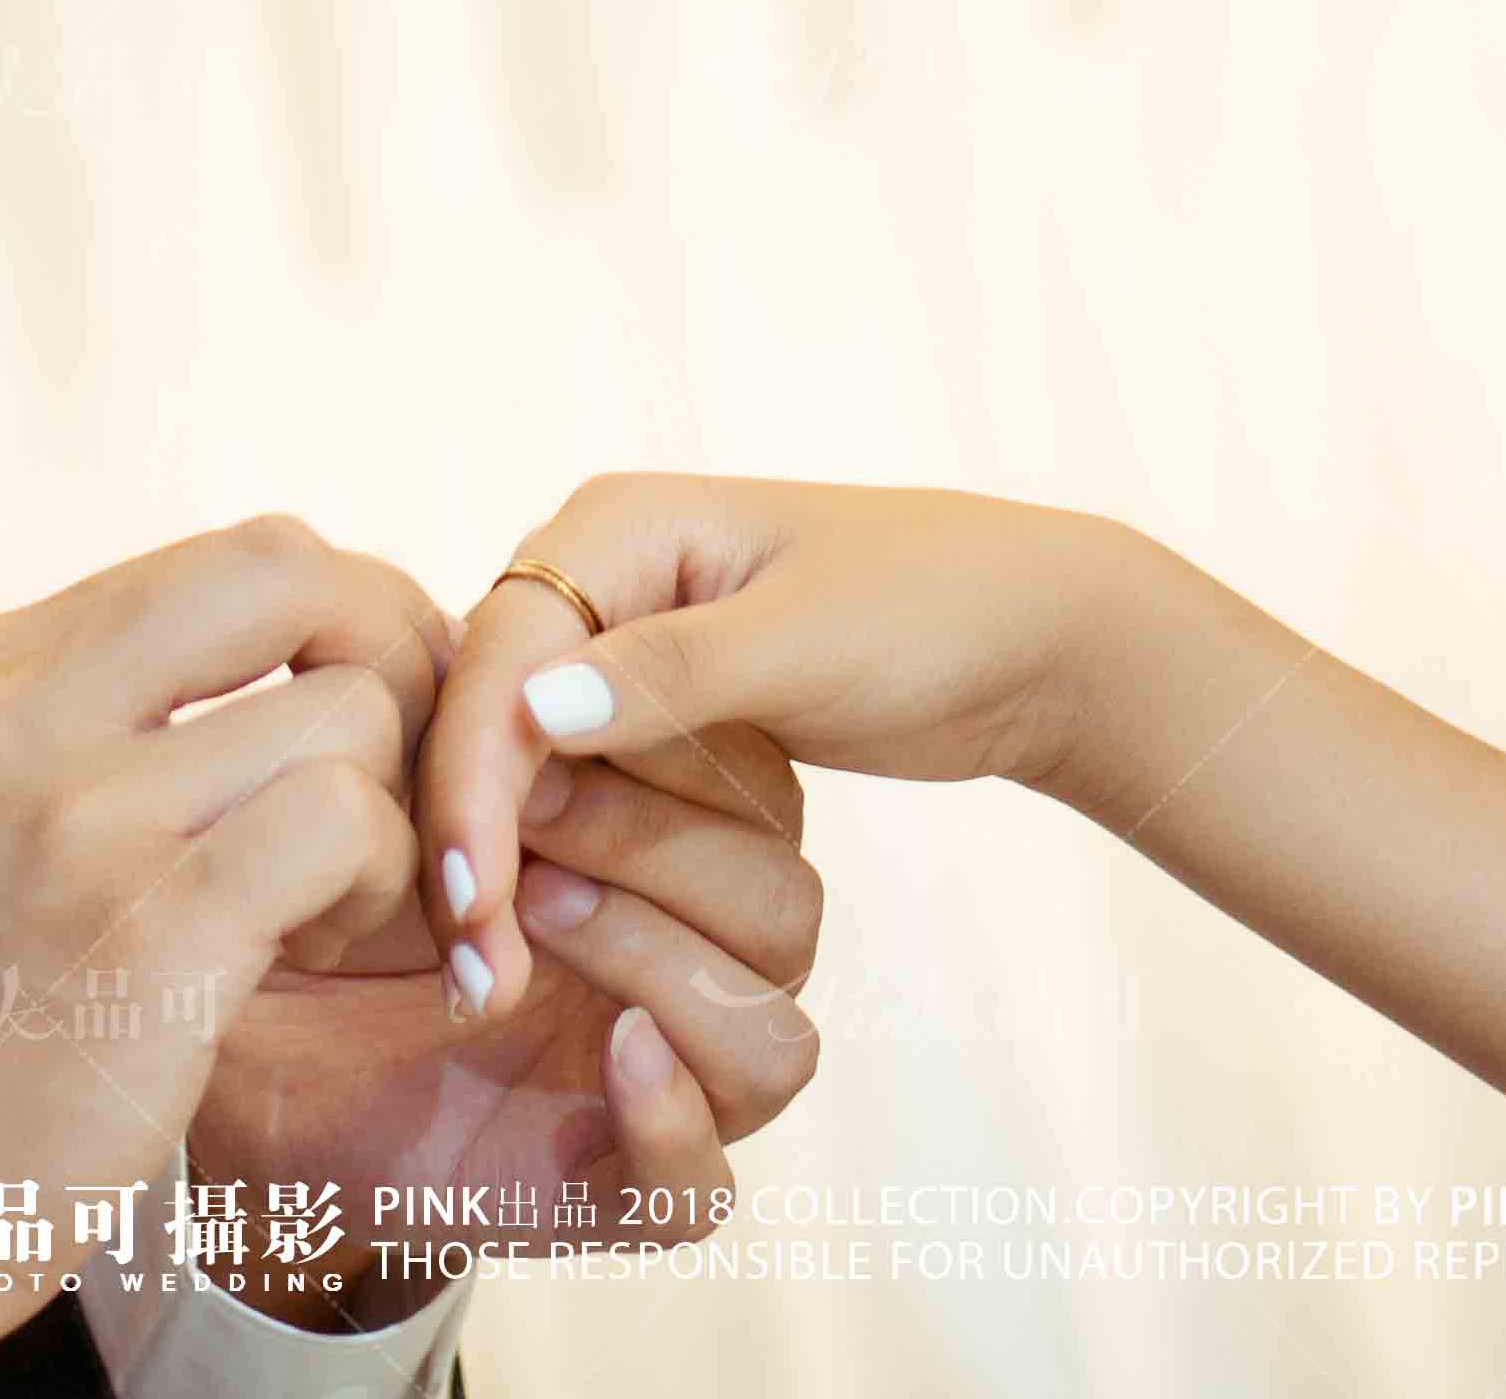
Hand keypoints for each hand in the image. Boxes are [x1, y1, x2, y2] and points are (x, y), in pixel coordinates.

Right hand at [0, 516, 444, 1363]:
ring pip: (347, 710)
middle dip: (395, 648)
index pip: (227, 559)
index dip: (342, 613)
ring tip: (331, 900)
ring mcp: (80, 819)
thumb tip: (289, 641)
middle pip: (289, 570)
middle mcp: (13, 716)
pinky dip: (383, 880)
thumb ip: (92, 715)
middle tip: (409, 759)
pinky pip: (346, 824)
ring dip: (391, 807)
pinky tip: (318, 946)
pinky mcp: (153, 930)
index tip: (369, 696)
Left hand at [179, 750, 826, 1320]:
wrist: (228, 1049)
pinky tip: (605, 1050)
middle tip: (532, 826)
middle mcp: (688, 968)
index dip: (674, 741)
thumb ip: (484, 726)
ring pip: (775, 1034)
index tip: (545, 716)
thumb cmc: (321, 900)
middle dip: (662, 844)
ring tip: (541, 918)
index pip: (758, 789)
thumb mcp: (396, 793)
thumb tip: (535, 647)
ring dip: (669, 961)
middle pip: (784, 906)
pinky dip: (670, 1117)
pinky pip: (704, 1182)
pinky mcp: (611, 1194)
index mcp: (664, 857)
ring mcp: (663, 1087)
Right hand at [412, 474, 1131, 1028]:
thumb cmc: (936, 609)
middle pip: (493, 712)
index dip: (474, 783)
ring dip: (518, 862)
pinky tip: (551, 940)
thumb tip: (535, 712)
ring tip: (500, 981)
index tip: (472, 906)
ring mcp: (629, 644)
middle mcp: (603, 573)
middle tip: (478, 976)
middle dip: (481, 836)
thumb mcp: (806, 641)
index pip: (501, 658)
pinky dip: (571, 854)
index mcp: (616, 524)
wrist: (1034, 632)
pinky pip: (587, 783)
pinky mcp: (663, 709)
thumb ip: (669, 674)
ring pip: (530, 761)